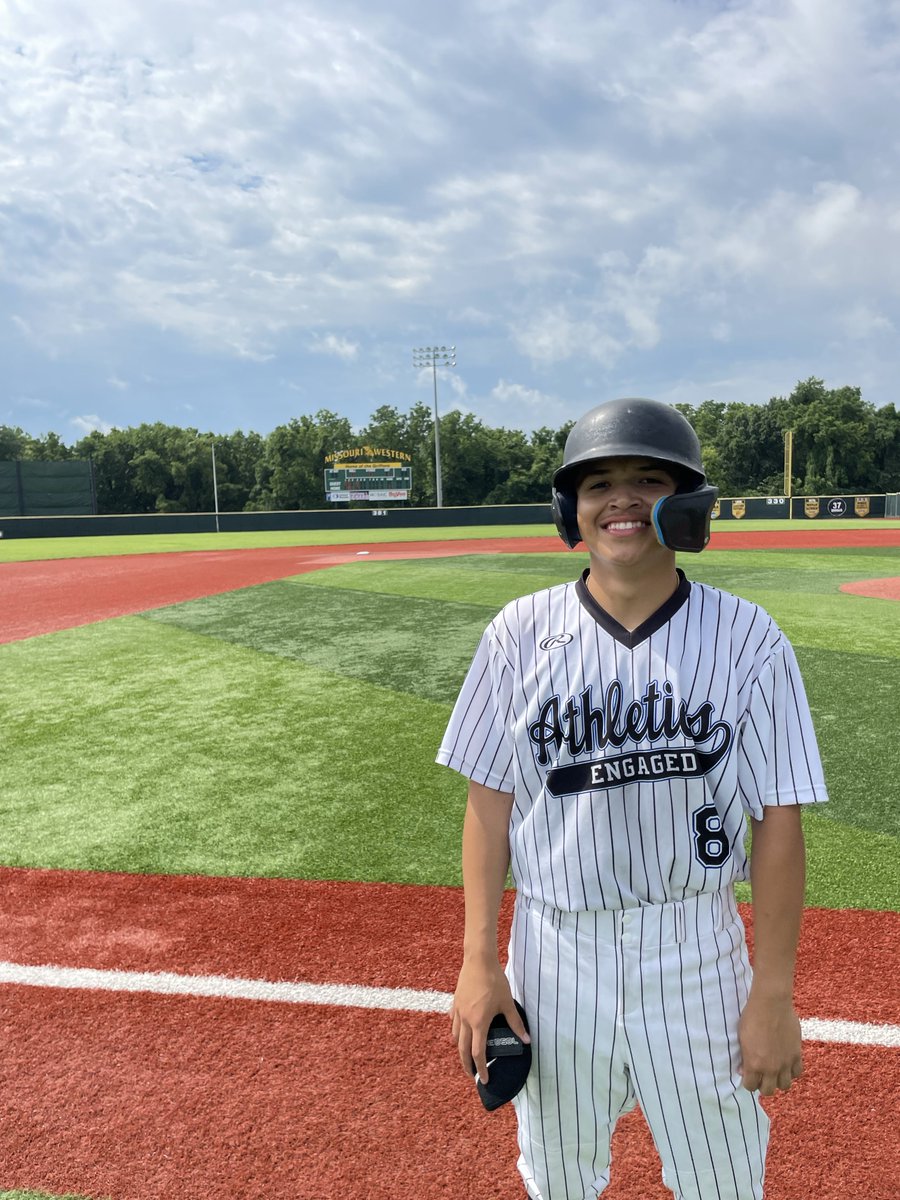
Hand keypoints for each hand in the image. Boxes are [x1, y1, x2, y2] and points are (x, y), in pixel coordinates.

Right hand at [450, 958, 529, 1084]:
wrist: (478, 960)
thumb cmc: (494, 981)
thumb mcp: (507, 1003)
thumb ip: (516, 1023)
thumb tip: (527, 1040)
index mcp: (479, 1023)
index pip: (477, 1053)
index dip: (481, 1068)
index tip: (483, 1080)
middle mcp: (465, 1020)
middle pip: (462, 1049)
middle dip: (466, 1065)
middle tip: (472, 1074)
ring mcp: (458, 1011)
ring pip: (455, 1036)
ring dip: (460, 1048)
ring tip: (466, 1054)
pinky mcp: (455, 1002)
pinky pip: (453, 1021)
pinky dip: (456, 1030)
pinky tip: (460, 1030)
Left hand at [738, 992, 802, 1095]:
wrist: (771, 1003)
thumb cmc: (751, 1017)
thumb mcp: (741, 1038)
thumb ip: (744, 1056)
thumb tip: (743, 1069)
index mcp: (754, 1064)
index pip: (750, 1087)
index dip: (748, 1082)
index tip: (747, 1075)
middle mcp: (771, 1068)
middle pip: (768, 1091)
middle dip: (762, 1085)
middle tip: (760, 1075)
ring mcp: (786, 1062)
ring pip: (785, 1085)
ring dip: (778, 1080)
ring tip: (774, 1071)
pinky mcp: (797, 1054)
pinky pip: (797, 1072)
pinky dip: (791, 1071)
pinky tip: (786, 1063)